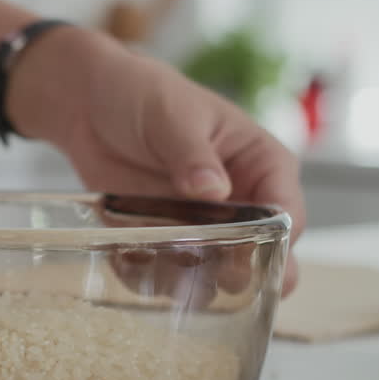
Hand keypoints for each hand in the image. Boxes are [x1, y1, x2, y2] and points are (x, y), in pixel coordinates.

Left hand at [10, 27, 304, 295]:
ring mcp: (205, 226)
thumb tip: (216, 190)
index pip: (288, 213)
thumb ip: (193, 154)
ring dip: (200, 285)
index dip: (278, 241)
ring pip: (220, 275)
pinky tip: (135, 269)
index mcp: (262, 164)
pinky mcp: (167, 241)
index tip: (251, 254)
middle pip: (266, 256)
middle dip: (247, 276)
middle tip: (218, 279)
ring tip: (170, 279)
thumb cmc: (145, 94)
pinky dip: (156, 281)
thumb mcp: (172, 116)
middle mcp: (242, 202)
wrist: (90, 104)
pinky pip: (171, 275)